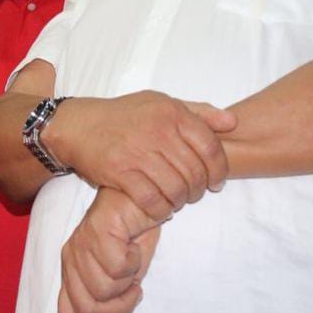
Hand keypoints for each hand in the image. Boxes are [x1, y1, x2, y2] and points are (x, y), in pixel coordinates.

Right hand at [55, 92, 235, 221]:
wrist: (79, 125)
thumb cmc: (124, 115)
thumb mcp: (161, 103)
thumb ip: (198, 112)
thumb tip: (232, 122)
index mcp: (172, 113)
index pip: (210, 147)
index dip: (219, 170)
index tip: (216, 182)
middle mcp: (158, 131)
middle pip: (195, 172)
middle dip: (199, 190)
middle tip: (193, 194)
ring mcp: (138, 152)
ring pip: (176, 189)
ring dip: (180, 201)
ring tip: (177, 201)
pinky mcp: (121, 172)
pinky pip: (152, 200)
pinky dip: (160, 210)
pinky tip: (160, 208)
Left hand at [58, 187, 160, 312]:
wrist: (140, 199)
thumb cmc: (132, 237)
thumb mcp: (123, 278)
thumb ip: (114, 301)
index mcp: (72, 272)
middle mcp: (70, 259)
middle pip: (86, 309)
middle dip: (118, 309)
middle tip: (134, 289)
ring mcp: (81, 245)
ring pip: (103, 290)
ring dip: (128, 284)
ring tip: (134, 265)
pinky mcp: (97, 231)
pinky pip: (117, 267)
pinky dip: (133, 263)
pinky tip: (134, 247)